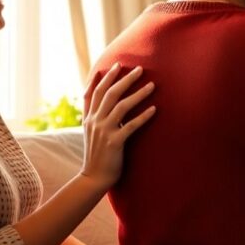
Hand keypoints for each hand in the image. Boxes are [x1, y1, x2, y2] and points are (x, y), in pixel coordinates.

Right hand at [81, 63, 156, 189]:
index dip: (106, 77)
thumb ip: (97, 118)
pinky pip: (131, 126)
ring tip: (152, 85)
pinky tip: (154, 109)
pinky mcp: (114, 143)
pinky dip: (143, 116)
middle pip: (110, 94)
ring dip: (138, 94)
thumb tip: (108, 105)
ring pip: (121, 107)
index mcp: (89, 118)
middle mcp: (95, 122)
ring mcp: (104, 132)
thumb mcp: (92, 133)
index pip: (96, 92)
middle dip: (125, 79)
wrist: (93, 178)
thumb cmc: (98, 155)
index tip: (117, 65)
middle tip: (140, 69)